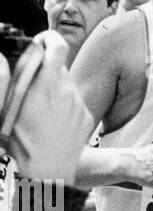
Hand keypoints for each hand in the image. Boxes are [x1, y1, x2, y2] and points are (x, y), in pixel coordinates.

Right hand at [0, 32, 93, 182]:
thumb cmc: (25, 143)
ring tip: (41, 111)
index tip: (41, 42)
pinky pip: (74, 102)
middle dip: (45, 71)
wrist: (50, 172)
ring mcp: (78, 103)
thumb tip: (1, 60)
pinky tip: (53, 122)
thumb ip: (5, 82)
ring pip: (66, 85)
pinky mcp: (86, 116)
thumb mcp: (6, 111)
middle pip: (58, 66)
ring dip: (54, 90)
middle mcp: (66, 90)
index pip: (56, 45)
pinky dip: (64, 106)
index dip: (49, 38)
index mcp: (46, 85)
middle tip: (32, 87)